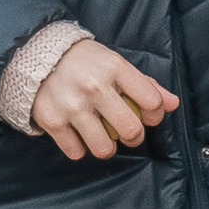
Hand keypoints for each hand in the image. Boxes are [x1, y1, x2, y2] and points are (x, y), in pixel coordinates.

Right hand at [31, 38, 180, 162]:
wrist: (35, 55)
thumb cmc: (83, 62)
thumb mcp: (114, 63)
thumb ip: (145, 84)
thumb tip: (174, 104)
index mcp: (114, 67)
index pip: (151, 101)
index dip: (154, 115)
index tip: (148, 115)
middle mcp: (94, 86)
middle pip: (130, 130)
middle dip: (134, 137)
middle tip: (127, 132)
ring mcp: (72, 106)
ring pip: (104, 148)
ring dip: (108, 147)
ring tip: (103, 136)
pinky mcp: (52, 121)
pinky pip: (77, 152)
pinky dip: (80, 148)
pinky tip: (79, 134)